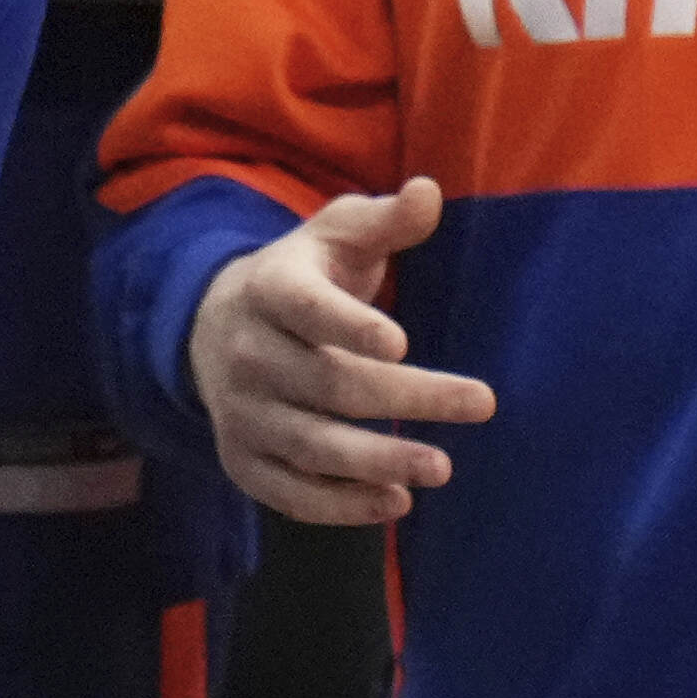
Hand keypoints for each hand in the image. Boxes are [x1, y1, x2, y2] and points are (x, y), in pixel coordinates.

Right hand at [183, 178, 487, 522]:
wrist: (215, 326)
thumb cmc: (302, 275)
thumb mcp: (337, 236)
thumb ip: (386, 219)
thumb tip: (428, 192)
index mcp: (270, 290)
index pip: (306, 310)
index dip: (349, 326)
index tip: (401, 344)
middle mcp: (247, 354)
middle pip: (328, 384)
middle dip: (405, 399)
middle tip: (480, 404)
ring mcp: (241, 413)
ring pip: (310, 446)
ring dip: (377, 461)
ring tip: (439, 468)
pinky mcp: (242, 459)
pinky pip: (288, 491)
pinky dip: (340, 505)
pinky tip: (394, 500)